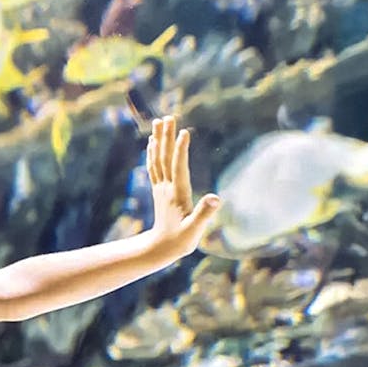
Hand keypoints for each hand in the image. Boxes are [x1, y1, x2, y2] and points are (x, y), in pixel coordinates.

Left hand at [147, 116, 220, 256]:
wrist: (159, 249)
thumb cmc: (180, 241)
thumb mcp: (195, 230)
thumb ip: (204, 214)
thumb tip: (216, 198)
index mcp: (177, 194)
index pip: (178, 167)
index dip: (180, 149)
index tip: (184, 131)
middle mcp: (166, 187)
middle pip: (164, 157)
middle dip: (166, 136)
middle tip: (168, 116)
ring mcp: (161, 188)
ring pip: (157, 159)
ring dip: (158, 140)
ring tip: (159, 122)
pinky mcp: (159, 191)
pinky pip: (153, 168)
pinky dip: (152, 153)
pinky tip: (151, 143)